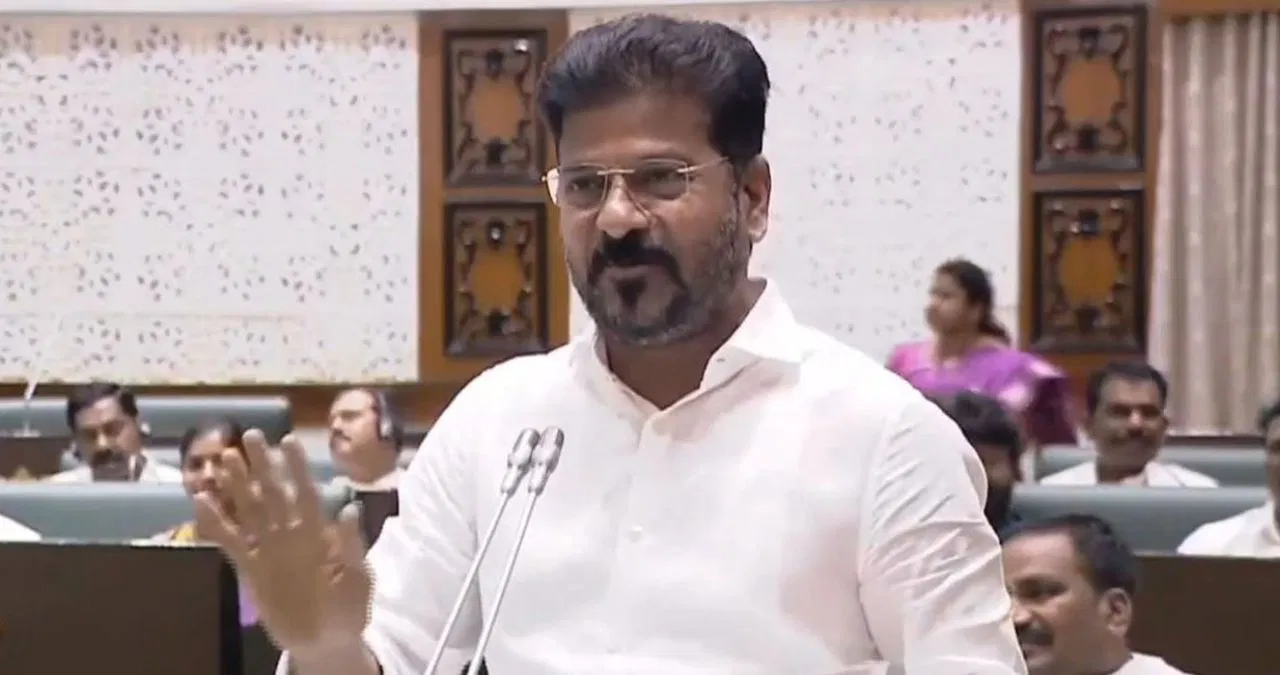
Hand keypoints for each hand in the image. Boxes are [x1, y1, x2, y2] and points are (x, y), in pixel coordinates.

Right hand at [195, 430, 371, 652]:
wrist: (325, 640)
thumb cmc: (350, 607)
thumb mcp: (359, 577)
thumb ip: (351, 545)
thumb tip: (351, 507)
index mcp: (319, 532)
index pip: (306, 493)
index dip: (298, 468)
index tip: (288, 441)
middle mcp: (291, 534)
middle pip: (274, 493)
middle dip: (263, 465)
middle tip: (251, 437)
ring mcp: (269, 549)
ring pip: (250, 510)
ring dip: (237, 486)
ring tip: (224, 459)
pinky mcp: (250, 568)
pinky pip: (230, 541)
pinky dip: (215, 523)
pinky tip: (201, 501)